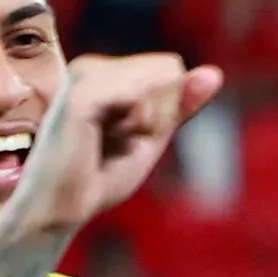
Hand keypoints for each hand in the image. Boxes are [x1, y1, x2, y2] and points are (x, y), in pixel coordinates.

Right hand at [0, 52, 217, 248]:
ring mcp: (83, 77)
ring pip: (159, 79)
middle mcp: (90, 66)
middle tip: (117, 142)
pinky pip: (139, 95)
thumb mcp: (153, 134)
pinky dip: (137, 123)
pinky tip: (106, 140)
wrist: (62, 210)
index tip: (127, 136)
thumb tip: (214, 73)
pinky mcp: (81, 95)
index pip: (172, 67)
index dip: (164, 110)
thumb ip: (181, 103)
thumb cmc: (102, 175)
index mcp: (104, 71)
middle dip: (158, 114)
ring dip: (146, 121)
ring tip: (108, 142)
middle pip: (170, 70)